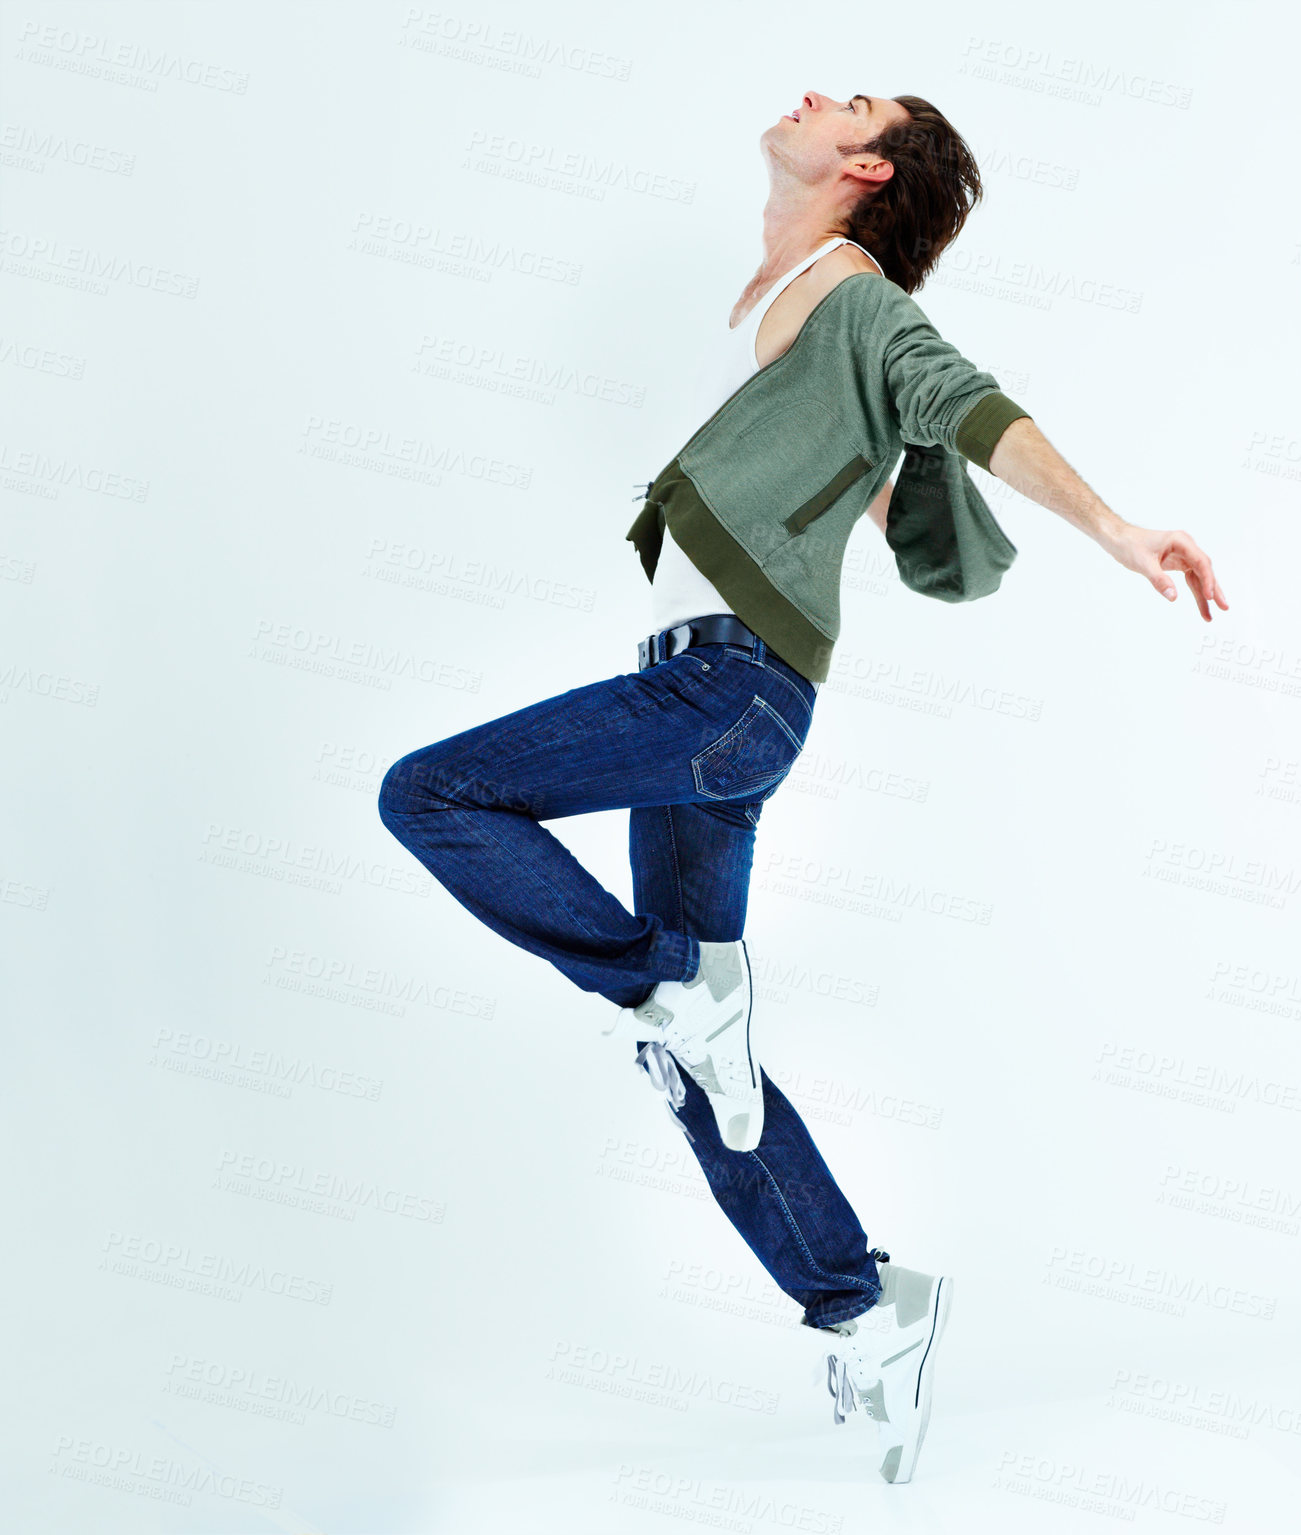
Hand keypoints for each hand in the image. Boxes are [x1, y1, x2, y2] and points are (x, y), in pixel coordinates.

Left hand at [1104, 525, 1228, 620]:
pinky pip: (1190, 579)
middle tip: (1224, 607)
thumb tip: (1173, 597)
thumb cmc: (1129, 545)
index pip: (1201, 562)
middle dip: (1213, 589)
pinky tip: (1202, 606)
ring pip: (1199, 577)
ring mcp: (1183, 555)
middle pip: (1205, 570)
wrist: (1119, 538)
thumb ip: (1159, 580)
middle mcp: (1186, 547)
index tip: (1210, 596)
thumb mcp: (1143, 564)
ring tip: (1211, 615)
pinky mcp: (1178, 563)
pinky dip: (1195, 592)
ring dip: (1205, 596)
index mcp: (1181, 541)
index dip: (1208, 580)